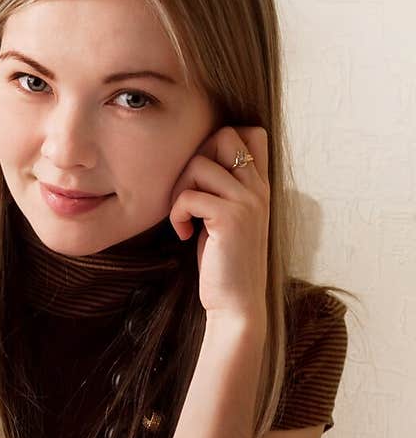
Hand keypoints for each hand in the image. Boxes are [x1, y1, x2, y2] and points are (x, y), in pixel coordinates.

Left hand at [168, 125, 269, 326]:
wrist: (238, 305)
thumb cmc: (224, 264)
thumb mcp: (227, 219)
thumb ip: (222, 190)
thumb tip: (195, 162)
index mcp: (260, 186)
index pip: (251, 132)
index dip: (219, 142)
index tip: (203, 178)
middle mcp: (259, 188)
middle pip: (223, 135)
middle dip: (194, 159)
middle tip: (187, 194)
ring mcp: (248, 201)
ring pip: (198, 164)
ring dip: (179, 190)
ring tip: (183, 217)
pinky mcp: (231, 218)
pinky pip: (189, 196)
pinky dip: (177, 213)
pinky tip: (183, 233)